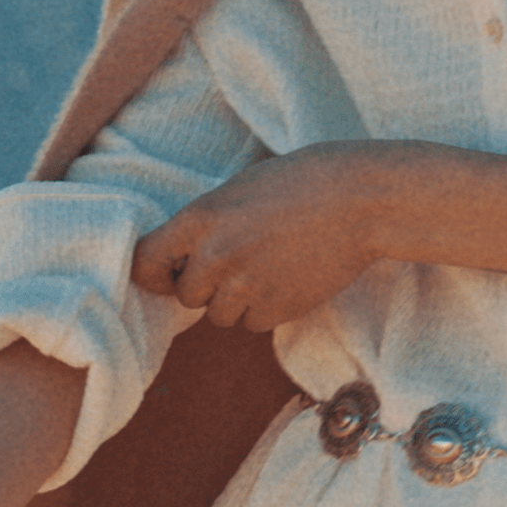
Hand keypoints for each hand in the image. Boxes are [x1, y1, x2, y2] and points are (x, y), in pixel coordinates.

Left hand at [131, 140, 407, 332]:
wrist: (360, 200)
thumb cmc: (303, 181)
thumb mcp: (241, 187)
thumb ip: (208, 222)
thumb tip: (185, 255)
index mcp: (200, 218)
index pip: (145, 262)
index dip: (154, 273)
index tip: (168, 274)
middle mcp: (216, 256)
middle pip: (186, 296)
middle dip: (206, 286)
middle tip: (238, 263)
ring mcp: (247, 286)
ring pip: (220, 316)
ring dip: (237, 301)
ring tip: (268, 269)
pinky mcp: (278, 309)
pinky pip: (254, 324)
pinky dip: (266, 310)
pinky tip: (288, 279)